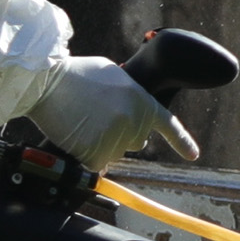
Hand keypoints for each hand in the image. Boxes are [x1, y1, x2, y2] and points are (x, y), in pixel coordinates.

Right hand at [25, 57, 196, 170]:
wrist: (46, 81)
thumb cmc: (75, 74)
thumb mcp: (113, 76)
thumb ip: (128, 95)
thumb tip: (129, 111)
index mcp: (140, 100)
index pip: (167, 123)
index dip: (181, 141)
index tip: (193, 155)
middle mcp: (133, 121)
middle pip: (134, 141)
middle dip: (119, 134)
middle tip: (96, 116)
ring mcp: (116, 139)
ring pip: (113, 154)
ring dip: (99, 144)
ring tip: (81, 120)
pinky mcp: (97, 154)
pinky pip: (96, 165)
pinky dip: (85, 156)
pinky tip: (76, 136)